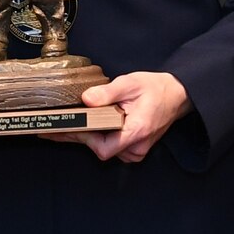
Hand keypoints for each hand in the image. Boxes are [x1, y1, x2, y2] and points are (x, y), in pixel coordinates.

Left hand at [72, 71, 191, 162]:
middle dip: (80, 136)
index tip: (67, 129)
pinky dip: (99, 136)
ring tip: (74, 122)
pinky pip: (111, 146)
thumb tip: (87, 99)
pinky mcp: (133, 148)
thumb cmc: (157, 90)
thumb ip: (107, 92)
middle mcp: (136, 146)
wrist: (176, 95)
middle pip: (100, 149)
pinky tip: (90, 125)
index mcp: (136, 131)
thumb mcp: (130, 84)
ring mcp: (135, 150)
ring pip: (105, 149)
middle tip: (58, 126)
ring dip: (90, 136)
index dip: (84, 138)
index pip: (103, 148)